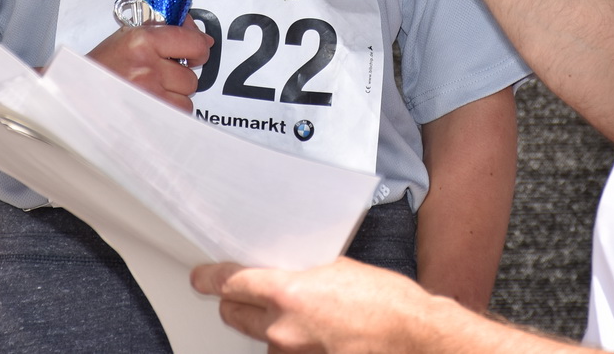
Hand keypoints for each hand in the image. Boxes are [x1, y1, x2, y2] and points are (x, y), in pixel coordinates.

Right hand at [85, 23, 212, 111]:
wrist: (72, 95)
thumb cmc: (98, 69)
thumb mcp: (126, 38)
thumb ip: (163, 32)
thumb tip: (200, 37)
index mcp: (142, 41)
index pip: (193, 42)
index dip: (199, 49)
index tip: (197, 53)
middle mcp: (147, 67)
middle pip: (191, 76)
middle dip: (179, 77)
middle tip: (158, 76)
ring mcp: (149, 94)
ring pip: (186, 98)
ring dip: (174, 97)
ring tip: (150, 92)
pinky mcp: (149, 118)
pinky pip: (178, 115)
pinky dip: (169, 112)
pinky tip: (150, 106)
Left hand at [192, 257, 427, 353]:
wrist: (413, 336)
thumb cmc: (386, 302)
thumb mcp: (337, 268)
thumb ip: (299, 272)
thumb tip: (278, 271)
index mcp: (288, 293)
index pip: (231, 283)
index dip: (210, 278)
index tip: (201, 277)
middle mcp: (283, 329)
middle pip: (233, 314)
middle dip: (237, 302)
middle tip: (249, 293)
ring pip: (260, 338)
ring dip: (271, 327)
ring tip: (306, 316)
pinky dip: (293, 346)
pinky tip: (319, 334)